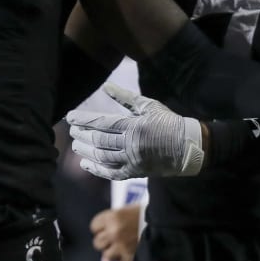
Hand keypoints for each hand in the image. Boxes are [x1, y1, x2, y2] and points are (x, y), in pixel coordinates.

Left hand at [65, 83, 204, 179]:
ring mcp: (133, 161)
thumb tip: (106, 87)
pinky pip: (112, 173)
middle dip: (83, 135)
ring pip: (103, 157)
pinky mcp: (136, 172)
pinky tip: (86, 164)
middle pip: (100, 140)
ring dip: (87, 151)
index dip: (84, 121)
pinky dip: (97, 169)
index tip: (70, 118)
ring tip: (76, 145)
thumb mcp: (149, 106)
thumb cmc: (169, 122)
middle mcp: (131, 145)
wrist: (189, 147)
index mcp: (134, 127)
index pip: (102, 123)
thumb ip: (125, 97)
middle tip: (72, 131)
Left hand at [90, 204, 140, 260]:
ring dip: (113, 252)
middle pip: (97, 242)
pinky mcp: (130, 257)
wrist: (164, 222)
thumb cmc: (145, 214)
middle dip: (105, 241)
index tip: (106, 229)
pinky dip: (124, 260)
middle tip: (114, 240)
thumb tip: (102, 236)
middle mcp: (114, 231)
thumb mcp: (126, 211)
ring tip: (122, 248)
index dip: (100, 228)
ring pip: (106, 255)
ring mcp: (121, 245)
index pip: (94, 226)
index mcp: (112, 217)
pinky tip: (130, 252)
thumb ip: (112, 222)